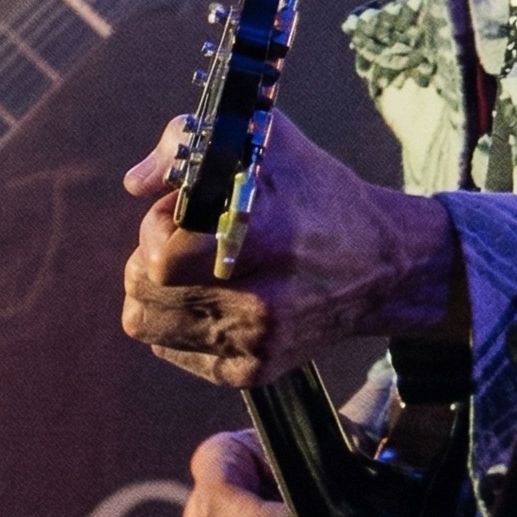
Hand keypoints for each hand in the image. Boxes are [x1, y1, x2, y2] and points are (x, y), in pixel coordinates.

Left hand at [121, 111, 461, 386]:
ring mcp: (254, 343)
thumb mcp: (266, 144)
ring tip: (196, 267)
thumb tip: (135, 182)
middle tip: (184, 238)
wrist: (381, 267)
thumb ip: (191, 143)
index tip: (180, 212)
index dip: (157, 228)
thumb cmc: (317, 195)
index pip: (160, 257)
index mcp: (263, 238)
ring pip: (146, 323)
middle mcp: (259, 302)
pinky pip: (170, 349)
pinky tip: (217, 295)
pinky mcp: (251, 372)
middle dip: (150, 256)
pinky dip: (180, 320)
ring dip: (158, 290)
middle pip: (141, 291)